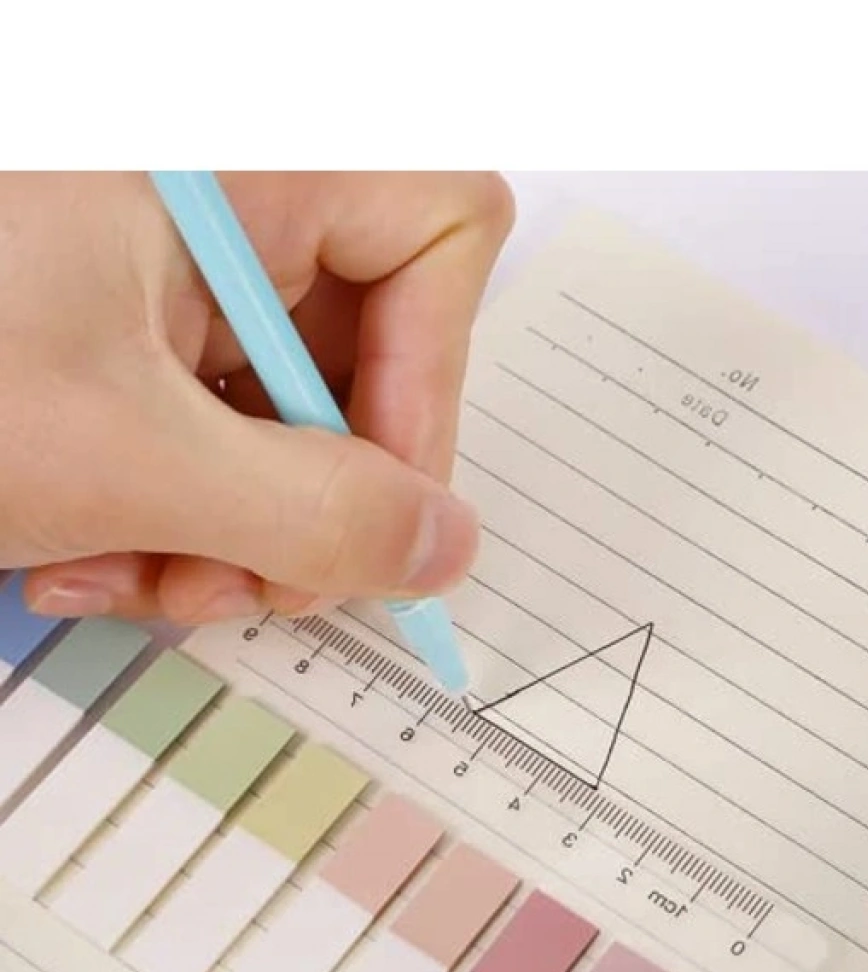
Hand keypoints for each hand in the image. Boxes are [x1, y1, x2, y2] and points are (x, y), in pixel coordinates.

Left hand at [0, 171, 513, 623]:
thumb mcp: (123, 454)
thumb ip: (313, 514)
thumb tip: (443, 550)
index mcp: (231, 153)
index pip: (437, 230)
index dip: (433, 384)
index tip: (380, 510)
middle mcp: (212, 197)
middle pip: (360, 354)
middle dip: (304, 502)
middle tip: (242, 586)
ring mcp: (163, 267)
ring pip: (282, 418)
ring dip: (228, 535)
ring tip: (131, 581)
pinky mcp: (122, 329)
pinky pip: (207, 435)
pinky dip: (167, 520)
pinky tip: (87, 557)